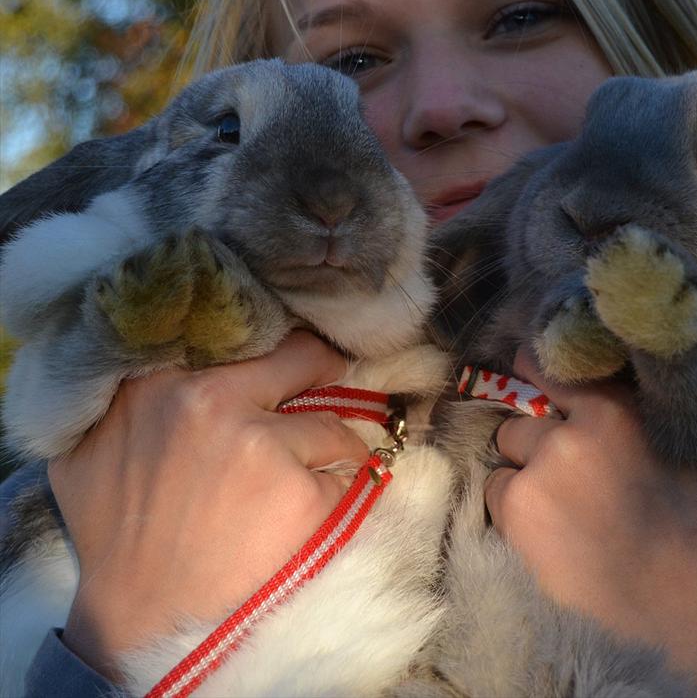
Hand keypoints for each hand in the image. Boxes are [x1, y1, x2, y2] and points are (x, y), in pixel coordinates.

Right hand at [50, 331, 369, 679]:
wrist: (140, 614)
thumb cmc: (114, 533)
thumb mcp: (95, 444)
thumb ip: (138, 394)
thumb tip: (182, 361)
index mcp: (161, 383)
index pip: (247, 335)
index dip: (276, 347)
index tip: (293, 357)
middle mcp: (212, 403)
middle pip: (305, 358)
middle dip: (324, 371)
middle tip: (334, 381)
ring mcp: (261, 446)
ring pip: (333, 425)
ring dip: (334, 447)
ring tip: (322, 471)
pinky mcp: (302, 493)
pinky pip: (347, 477)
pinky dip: (343, 491)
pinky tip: (317, 510)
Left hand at [484, 351, 696, 696]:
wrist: (686, 618)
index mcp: (619, 409)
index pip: (554, 365)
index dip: (550, 374)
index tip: (552, 387)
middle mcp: (572, 433)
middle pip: (527, 413)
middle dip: (543, 433)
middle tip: (572, 465)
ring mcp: (538, 473)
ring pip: (508, 449)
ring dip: (526, 467)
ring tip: (562, 501)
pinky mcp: (516, 513)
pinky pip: (497, 490)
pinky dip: (514, 505)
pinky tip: (551, 529)